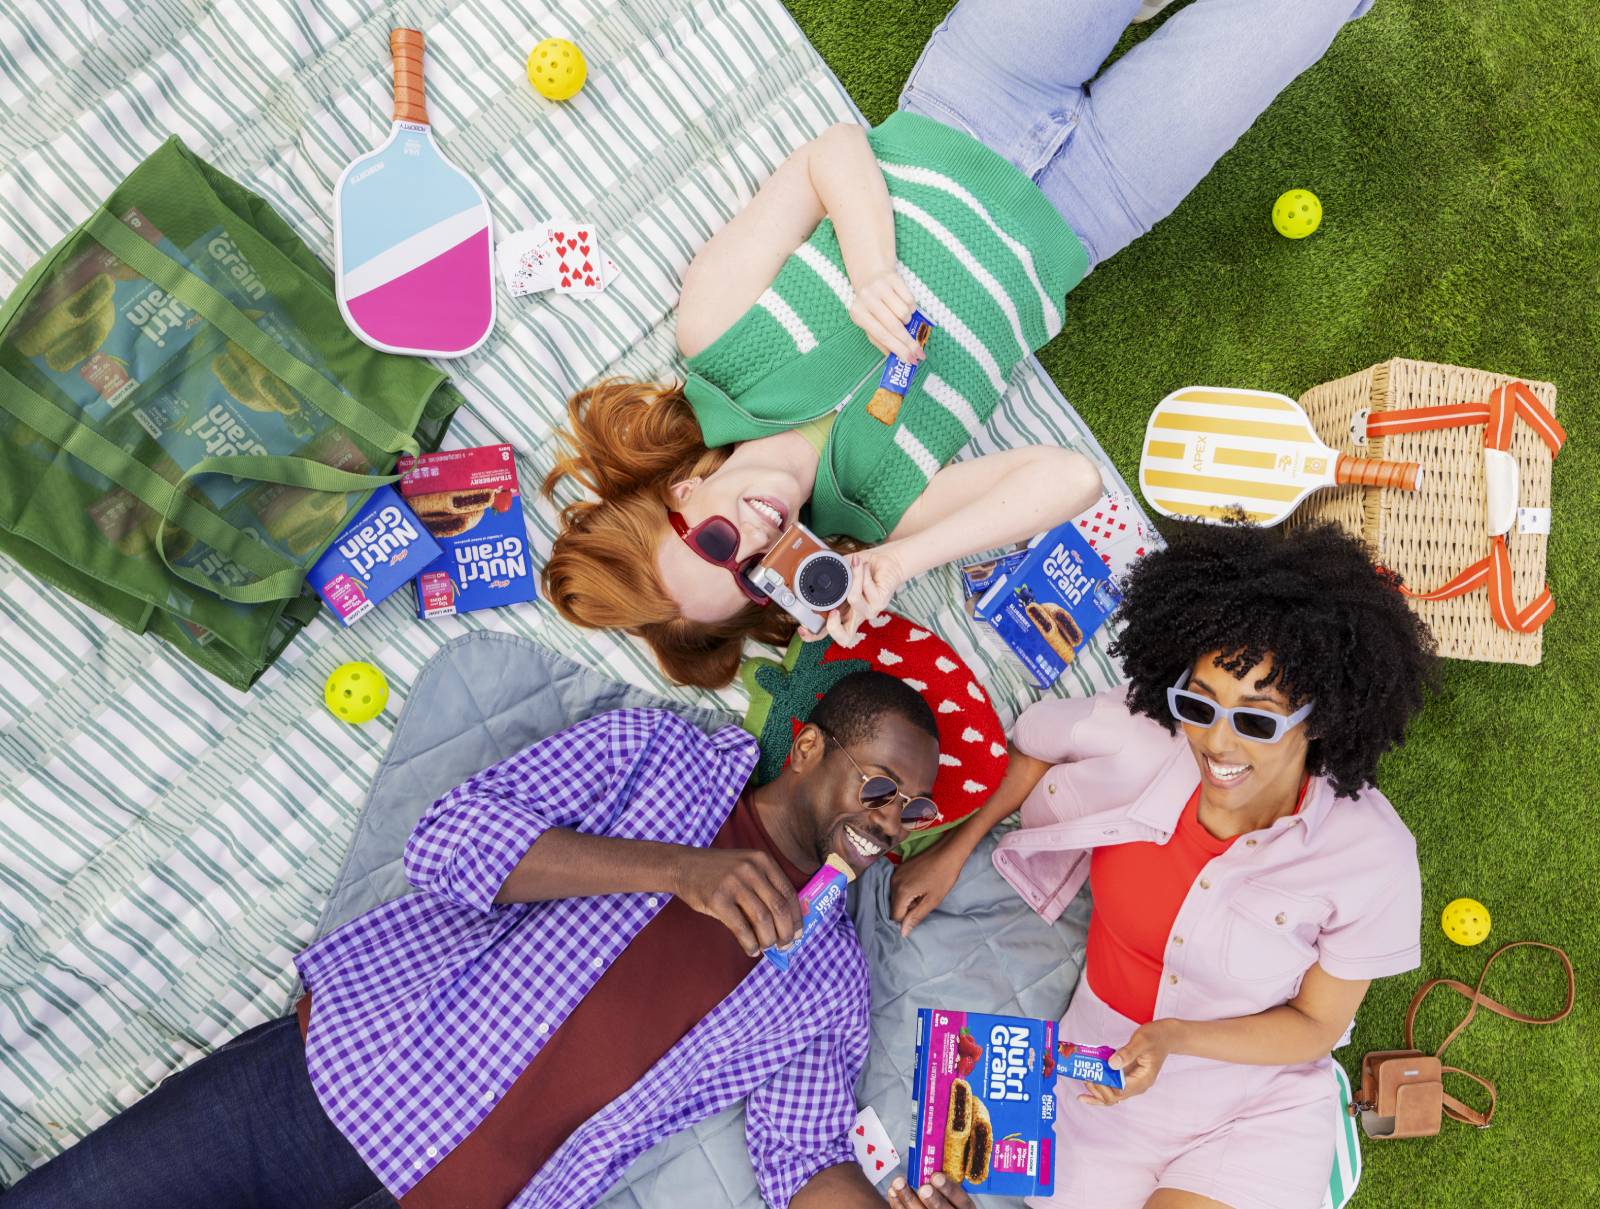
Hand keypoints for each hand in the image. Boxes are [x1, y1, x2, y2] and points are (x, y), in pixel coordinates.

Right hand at [670, 847, 802, 956]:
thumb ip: (765, 886)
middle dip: (786, 932)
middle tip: (785, 945)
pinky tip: (751, 949)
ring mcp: (733, 883)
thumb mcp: (746, 867)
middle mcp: (750, 869)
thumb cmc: (719, 872)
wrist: (683, 865)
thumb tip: (785, 922)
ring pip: (762, 919)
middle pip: (779, 907)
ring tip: (767, 947)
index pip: (789, 893)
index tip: (799, 933)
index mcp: (762, 860)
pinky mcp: (717, 899)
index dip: (797, 917)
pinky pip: (741, 928)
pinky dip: (750, 943)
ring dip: (768, 939)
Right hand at [798, 545, 905, 646]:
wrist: (887, 560)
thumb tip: (814, 573)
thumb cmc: (863, 568)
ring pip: (853, 601)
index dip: (812, 635)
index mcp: (842, 612)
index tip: (802, 627)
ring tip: (855, 564)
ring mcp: (869, 611)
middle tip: (832, 611)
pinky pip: (865, 588)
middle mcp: (855, 615)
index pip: (826, 631)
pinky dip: (861, 572)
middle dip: (834, 627)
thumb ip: (830, 576)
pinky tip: (863, 565)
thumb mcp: (841, 572)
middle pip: (844, 638)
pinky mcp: (880, 602)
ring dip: (853, 579)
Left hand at [849, 268, 922, 362]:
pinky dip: (911, 306)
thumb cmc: (870, 305)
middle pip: (894, 327)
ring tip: (903, 317)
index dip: (899, 349)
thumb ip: (880, 340)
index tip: (911, 360)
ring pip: (904, 313)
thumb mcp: (868, 323)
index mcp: (858, 314)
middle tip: (919, 352)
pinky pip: (910, 299)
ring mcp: (879, 287)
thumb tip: (897, 357)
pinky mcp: (892, 278)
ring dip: (908, 319)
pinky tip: (903, 304)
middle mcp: (866, 299)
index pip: (881, 336)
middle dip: (909, 342)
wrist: (870, 274)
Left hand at [886, 1172, 975, 1208]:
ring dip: (908, 1200)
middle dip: (933, 1200)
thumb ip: (946, 1182)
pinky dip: (898, 1206)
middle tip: (923, 1188)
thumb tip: (932, 1162)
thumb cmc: (945, 1199)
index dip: (950, 1189)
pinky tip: (892, 1193)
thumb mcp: (954, 1194)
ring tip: (898, 1183)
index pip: (963, 1202)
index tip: (937, 1176)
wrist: (934, 1208)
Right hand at [889, 836, 967, 937]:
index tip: (921, 911)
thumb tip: (903, 932)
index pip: (895, 916)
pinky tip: (920, 884)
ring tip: (923, 892)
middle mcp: (893, 882)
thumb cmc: (943, 877)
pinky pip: (897, 886)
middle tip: (924, 901)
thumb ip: (916, 916)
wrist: (948, 851)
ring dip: (907, 900)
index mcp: (901, 891)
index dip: (907, 919)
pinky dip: (906, 890)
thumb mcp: (932, 900)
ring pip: (895, 896)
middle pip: (894, 906)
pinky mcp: (899, 868)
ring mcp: (895, 873)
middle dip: (906, 909)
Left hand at [1079, 1019, 1176, 1106]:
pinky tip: (1088, 1088)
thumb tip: (1111, 1064)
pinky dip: (1100, 1089)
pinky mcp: (1127, 1077)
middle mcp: (1137, 1085)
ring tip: (1084, 1078)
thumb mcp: (1141, 1041)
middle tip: (1085, 1075)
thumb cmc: (1155, 1037)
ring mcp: (1132, 1082)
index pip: (1120, 1092)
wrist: (1165, 1036)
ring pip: (1112, 1096)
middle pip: (1114, 1097)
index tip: (1092, 1075)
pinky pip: (1112, 1087)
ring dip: (1097, 1091)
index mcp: (1143, 1080)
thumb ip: (1127, 1053)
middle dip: (1098, 1090)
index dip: (1104, 1087)